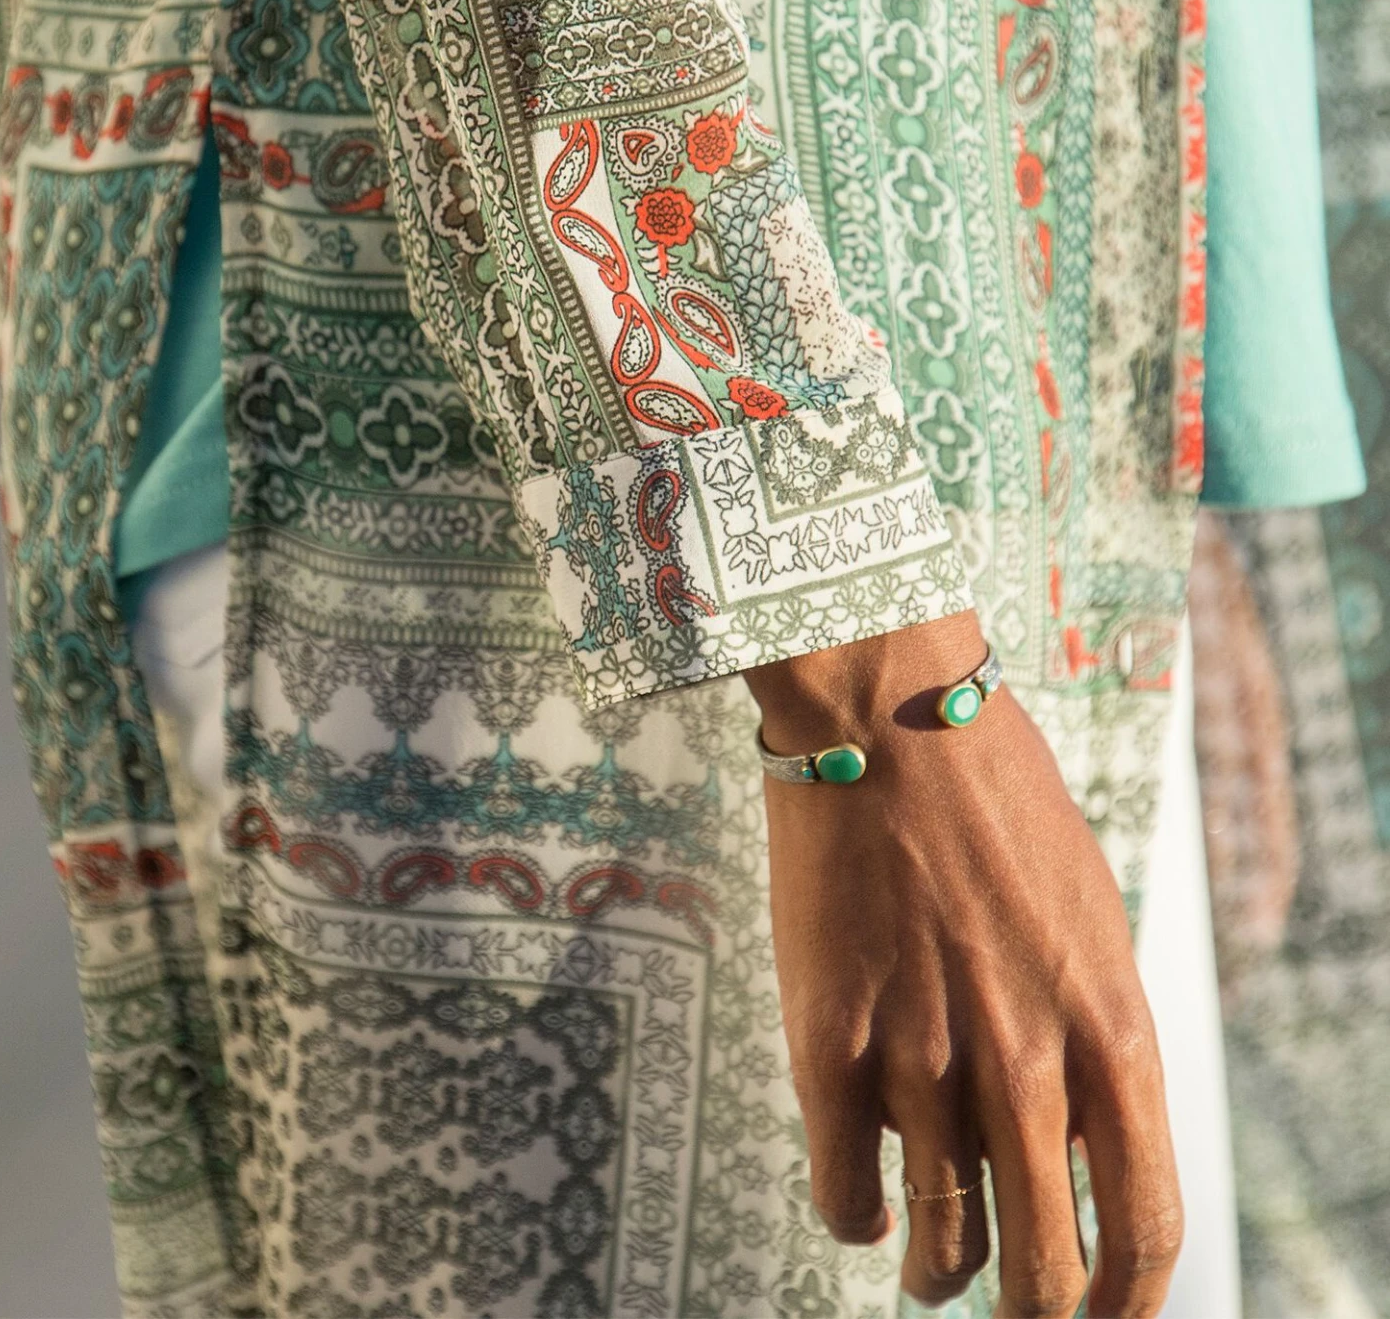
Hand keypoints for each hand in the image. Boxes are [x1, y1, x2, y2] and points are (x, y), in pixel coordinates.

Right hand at [745, 613, 1182, 1316]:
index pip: (1145, 1228)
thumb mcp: (1088, 914)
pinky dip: (857, 1221)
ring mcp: (922, 1058)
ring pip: (941, 1244)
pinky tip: (864, 1208)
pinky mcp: (828, 1042)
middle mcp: (1024, 1061)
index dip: (1129, 1306)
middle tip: (1012, 1307)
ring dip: (939, 1277)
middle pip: (1044, 1269)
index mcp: (1109, 1025)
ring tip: (930, 1269)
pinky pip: (845, 1192)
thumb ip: (1092, 1030)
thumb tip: (1075, 1141)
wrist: (886, 714)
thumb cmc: (994, 799)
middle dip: (1031, 1311)